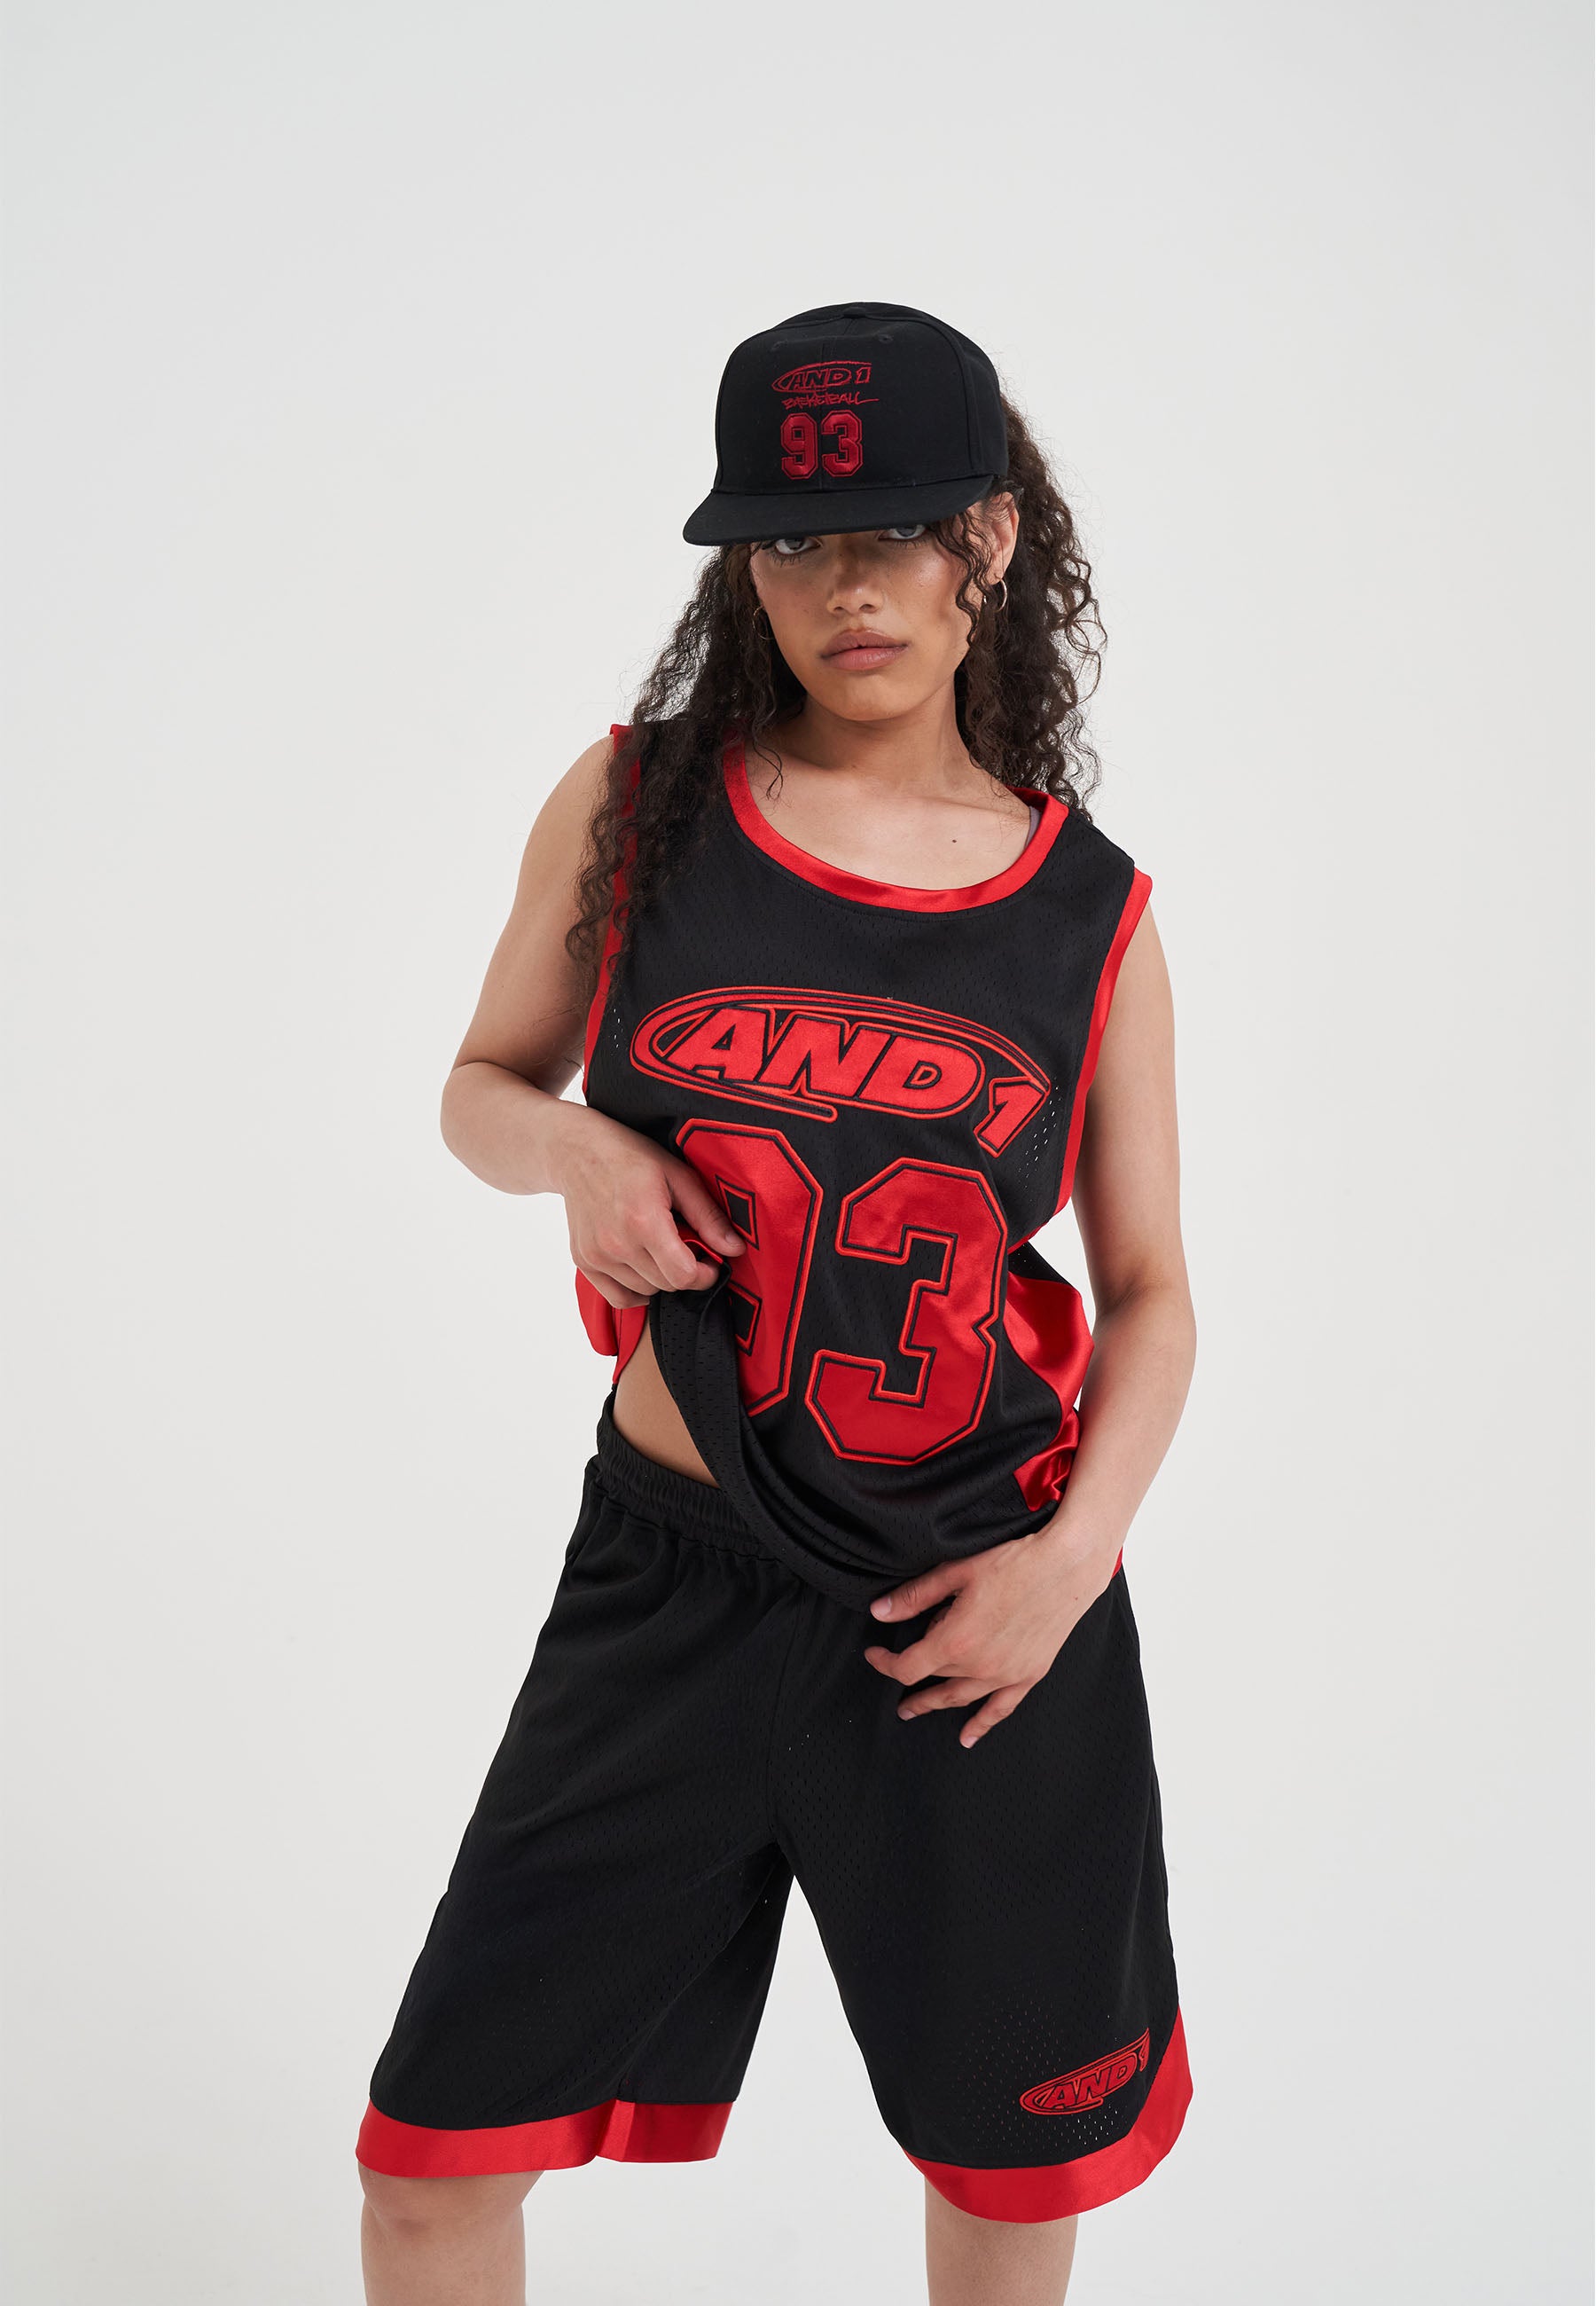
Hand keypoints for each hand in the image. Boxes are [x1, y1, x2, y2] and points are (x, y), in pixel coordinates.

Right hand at [555, 1106, 744, 1309]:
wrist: (576, 1151)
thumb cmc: (630, 1157)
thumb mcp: (678, 1176)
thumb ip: (707, 1216)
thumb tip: (735, 1249)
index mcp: (643, 1221)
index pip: (682, 1276)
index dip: (705, 1275)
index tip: (711, 1262)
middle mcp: (616, 1243)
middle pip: (666, 1285)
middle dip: (686, 1273)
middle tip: (688, 1248)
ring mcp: (596, 1255)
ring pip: (644, 1292)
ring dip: (661, 1279)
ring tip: (662, 1249)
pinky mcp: (583, 1260)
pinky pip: (618, 1297)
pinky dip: (636, 1291)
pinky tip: (644, 1267)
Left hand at [862, 1525, 1121, 1747]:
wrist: (1067, 1565)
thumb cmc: (1014, 1561)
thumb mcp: (957, 1571)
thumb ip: (915, 1596)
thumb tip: (880, 1611)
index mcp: (956, 1639)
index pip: (907, 1667)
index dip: (885, 1664)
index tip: (874, 1654)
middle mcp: (979, 1665)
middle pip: (934, 1679)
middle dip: (910, 1678)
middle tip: (894, 1681)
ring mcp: (1006, 1674)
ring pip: (961, 1698)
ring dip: (935, 1704)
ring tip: (914, 1710)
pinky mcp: (1029, 1674)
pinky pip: (1001, 1708)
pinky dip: (982, 1724)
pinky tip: (967, 1737)